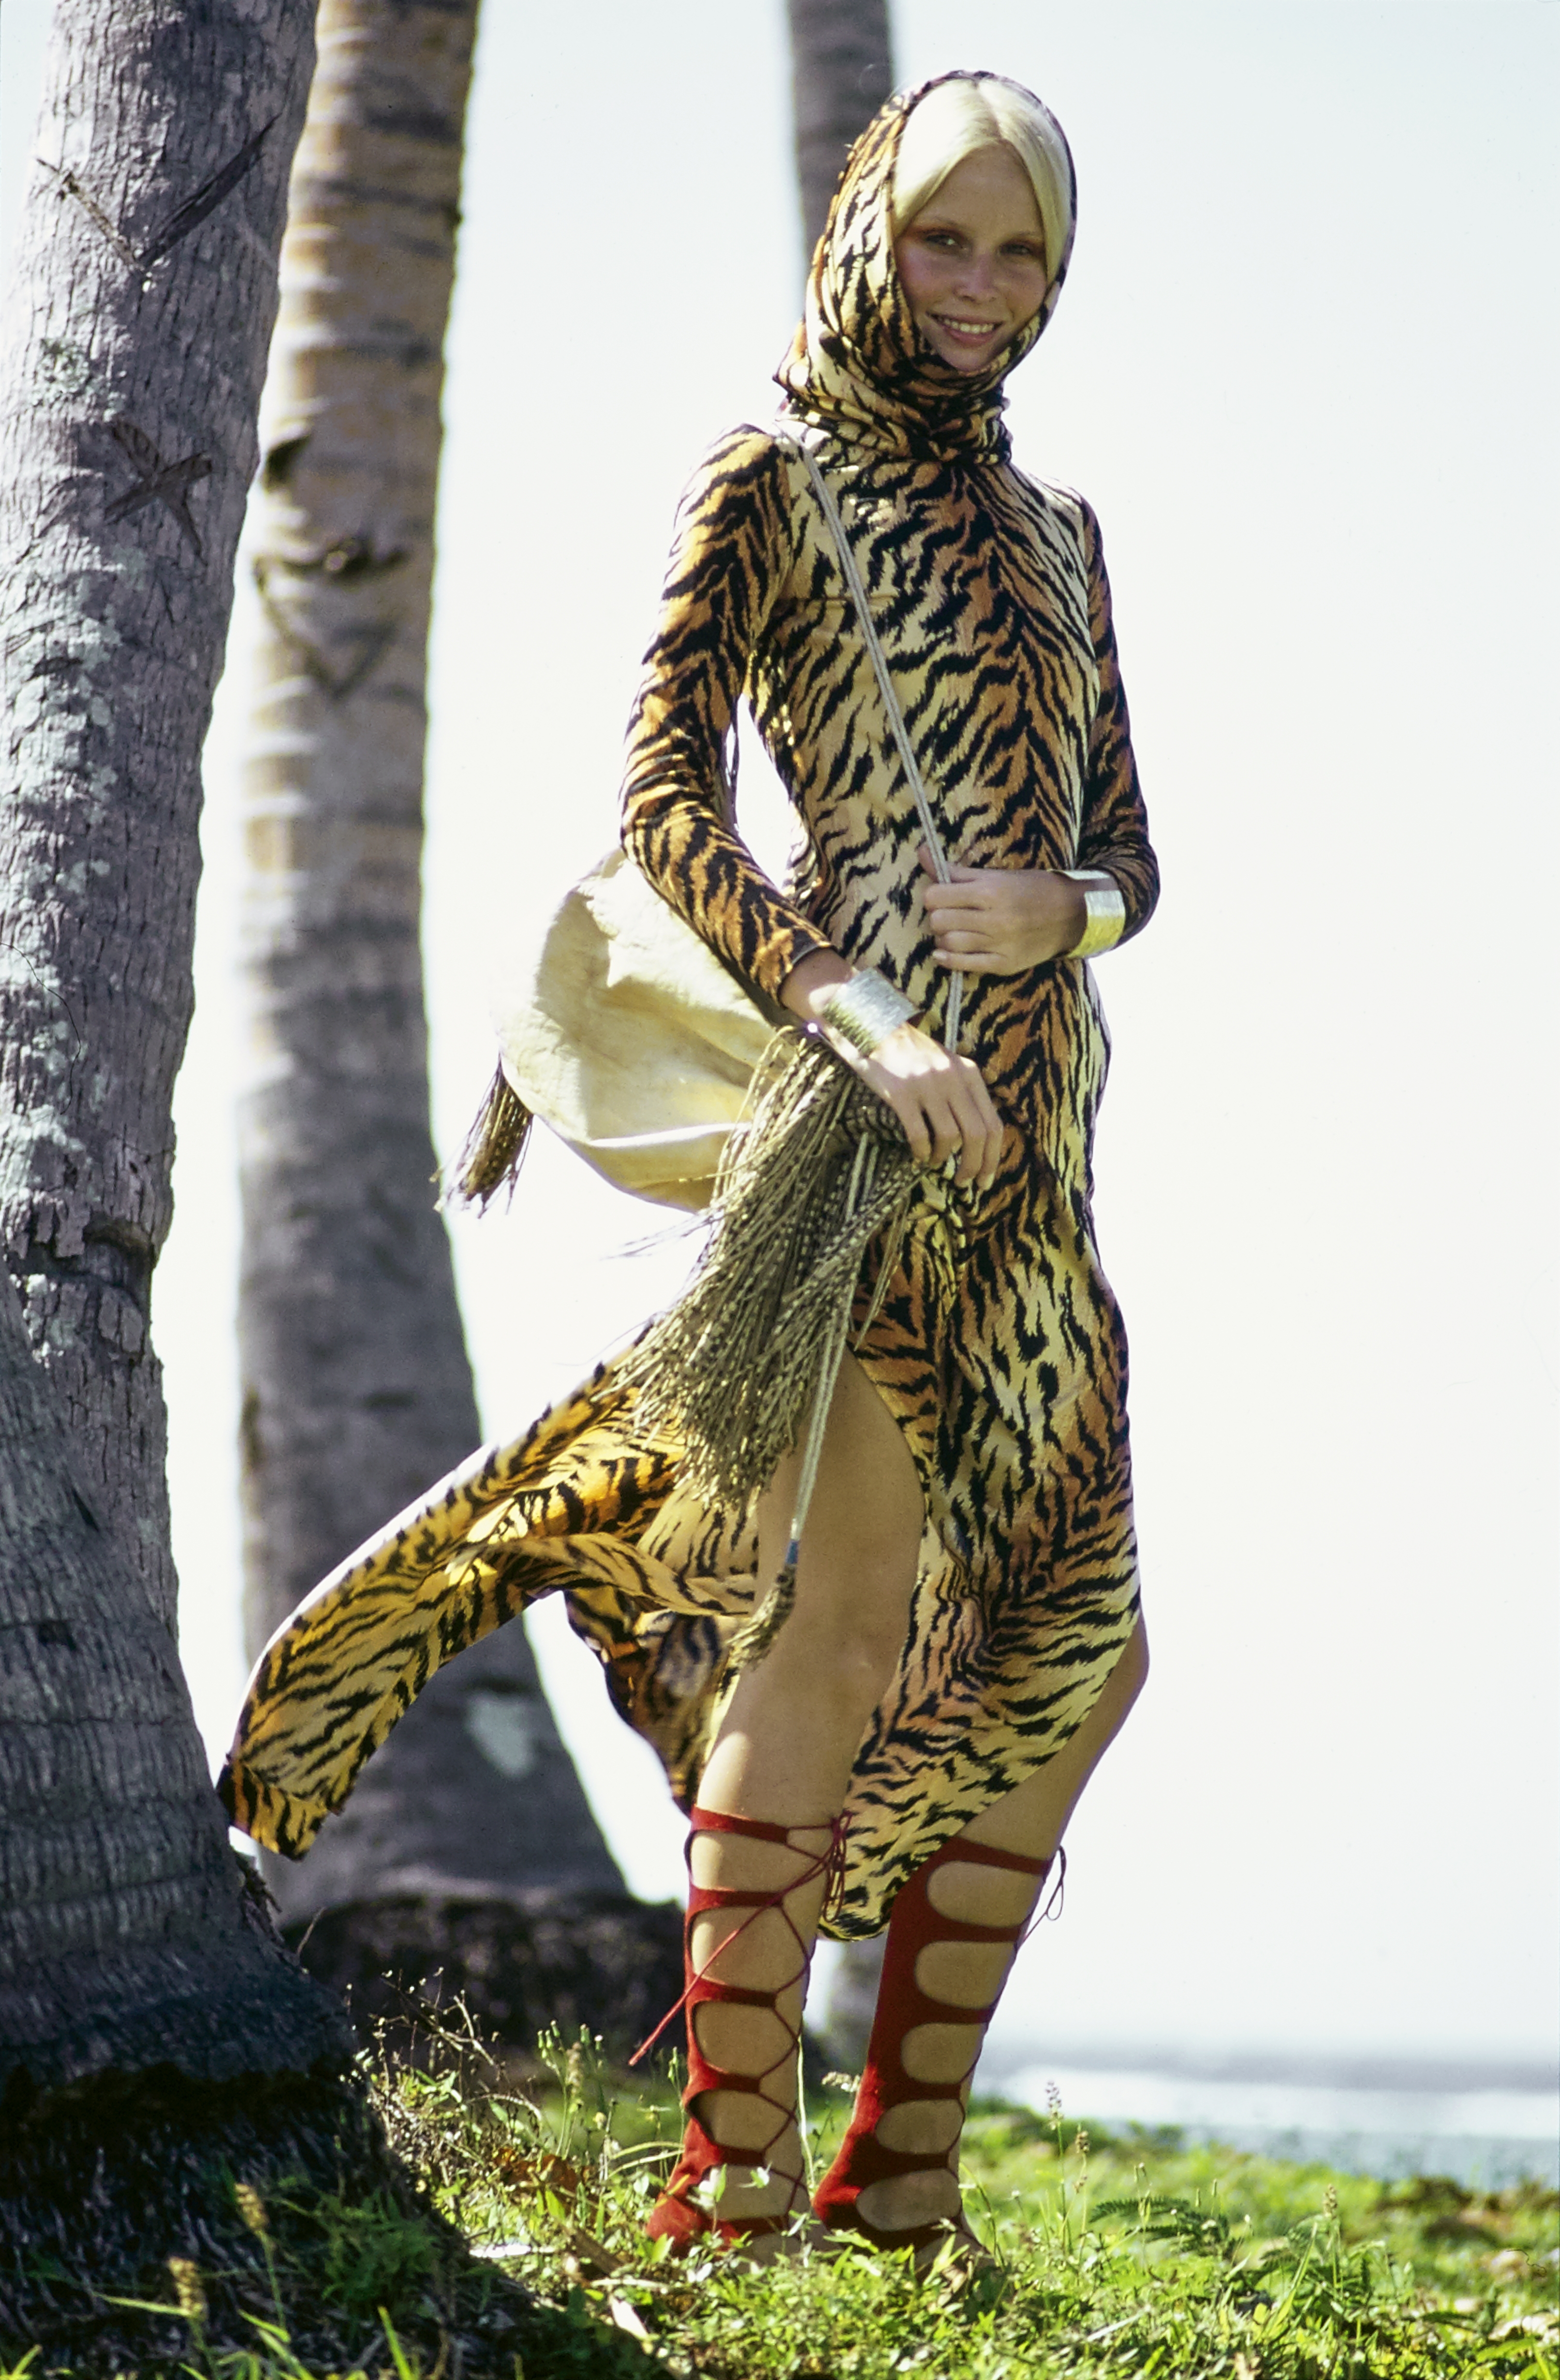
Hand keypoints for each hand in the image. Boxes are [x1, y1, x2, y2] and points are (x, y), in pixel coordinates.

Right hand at [780, 951, 1005, 1188]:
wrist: (872, 1027)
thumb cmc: (909, 1052)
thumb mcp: (946, 1063)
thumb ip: (964, 1090)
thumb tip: (978, 1135)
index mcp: (969, 1073)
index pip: (993, 1123)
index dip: (993, 1156)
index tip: (985, 1178)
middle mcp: (953, 1078)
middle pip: (977, 1135)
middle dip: (974, 1165)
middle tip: (965, 1183)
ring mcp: (928, 1086)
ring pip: (951, 1137)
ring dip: (944, 1159)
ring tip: (935, 1164)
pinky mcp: (901, 1094)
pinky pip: (920, 1134)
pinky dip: (921, 1152)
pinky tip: (917, 1157)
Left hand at [918, 846, 1088, 973]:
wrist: (1072, 914)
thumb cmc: (1032, 889)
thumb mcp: (997, 875)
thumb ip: (957, 870)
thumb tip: (921, 852)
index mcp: (990, 891)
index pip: (936, 896)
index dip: (933, 895)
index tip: (941, 895)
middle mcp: (994, 919)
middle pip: (939, 921)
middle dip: (937, 916)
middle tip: (948, 913)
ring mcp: (999, 945)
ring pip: (948, 944)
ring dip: (943, 937)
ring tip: (952, 930)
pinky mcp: (1003, 965)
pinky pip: (964, 966)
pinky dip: (947, 959)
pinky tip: (944, 952)